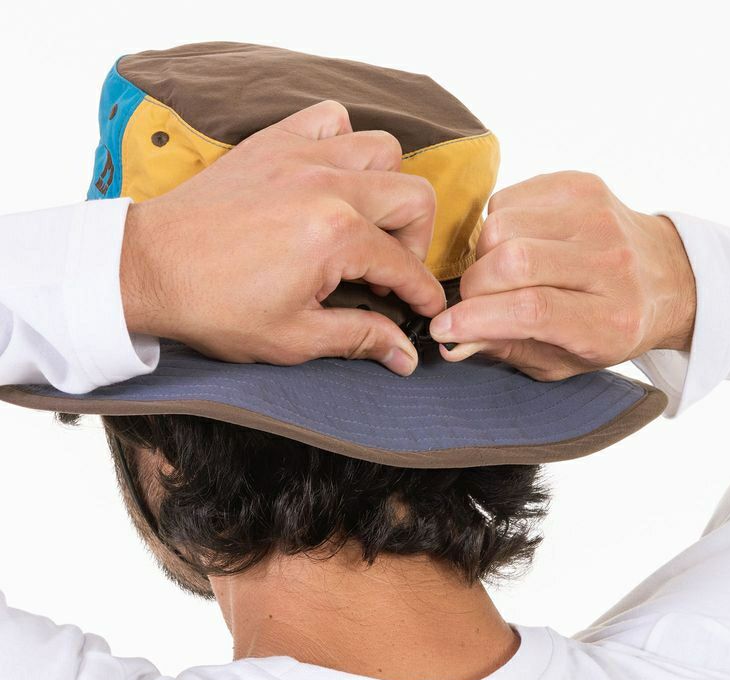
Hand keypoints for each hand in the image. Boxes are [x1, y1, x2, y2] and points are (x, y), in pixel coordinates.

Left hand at [120, 100, 444, 376]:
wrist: (148, 269)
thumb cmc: (213, 306)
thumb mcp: (294, 337)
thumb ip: (360, 338)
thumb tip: (405, 355)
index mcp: (335, 236)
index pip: (405, 264)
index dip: (423, 293)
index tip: (426, 307)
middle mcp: (327, 185)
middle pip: (414, 197)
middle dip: (416, 241)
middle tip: (391, 271)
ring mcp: (300, 156)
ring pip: (382, 150)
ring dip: (387, 188)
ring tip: (366, 222)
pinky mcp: (274, 142)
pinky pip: (331, 119)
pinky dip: (343, 143)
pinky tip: (331, 178)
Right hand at [428, 171, 695, 380]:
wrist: (666, 276)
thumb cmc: (608, 325)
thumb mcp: (564, 360)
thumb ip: (509, 349)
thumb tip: (453, 339)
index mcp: (610, 319)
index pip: (532, 310)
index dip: (476, 318)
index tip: (444, 327)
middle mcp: (610, 264)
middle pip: (513, 261)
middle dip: (474, 286)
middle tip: (474, 301)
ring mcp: (598, 217)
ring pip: (503, 226)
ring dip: (484, 254)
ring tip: (501, 271)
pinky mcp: (583, 186)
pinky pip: (509, 199)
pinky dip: (498, 225)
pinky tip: (517, 242)